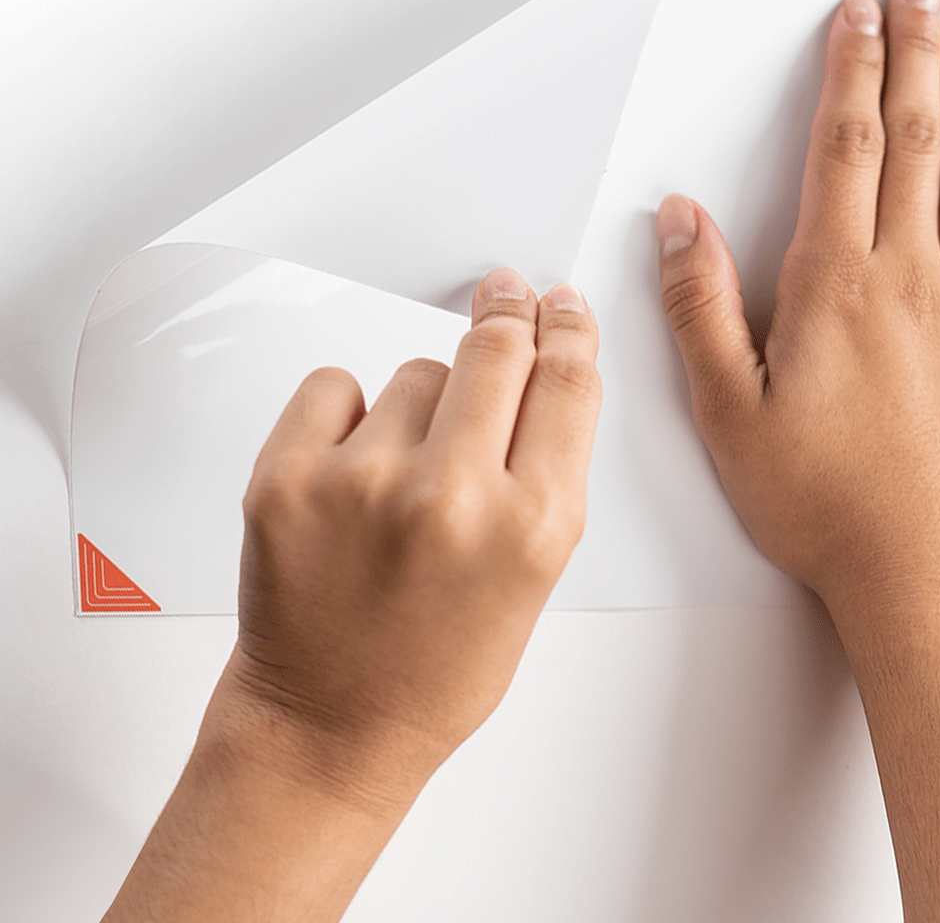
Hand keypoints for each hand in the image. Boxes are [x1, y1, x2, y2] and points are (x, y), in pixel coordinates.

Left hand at [103, 269, 600, 922]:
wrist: (330, 726)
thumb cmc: (438, 666)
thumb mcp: (535, 575)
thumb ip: (549, 468)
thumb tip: (547, 360)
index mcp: (531, 526)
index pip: (567, 380)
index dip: (567, 328)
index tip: (558, 304)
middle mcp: (450, 497)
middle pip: (497, 346)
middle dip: (505, 319)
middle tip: (501, 299)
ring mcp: (362, 483)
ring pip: (417, 371)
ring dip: (423, 403)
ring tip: (407, 475)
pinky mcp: (286, 478)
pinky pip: (337, 384)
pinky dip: (349, 414)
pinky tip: (355, 469)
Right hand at [656, 0, 939, 621]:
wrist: (920, 573)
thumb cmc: (820, 499)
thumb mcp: (728, 413)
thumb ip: (700, 308)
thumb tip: (680, 222)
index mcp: (837, 285)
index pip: (846, 148)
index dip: (851, 70)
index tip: (859, 13)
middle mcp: (912, 278)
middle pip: (915, 137)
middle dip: (917, 50)